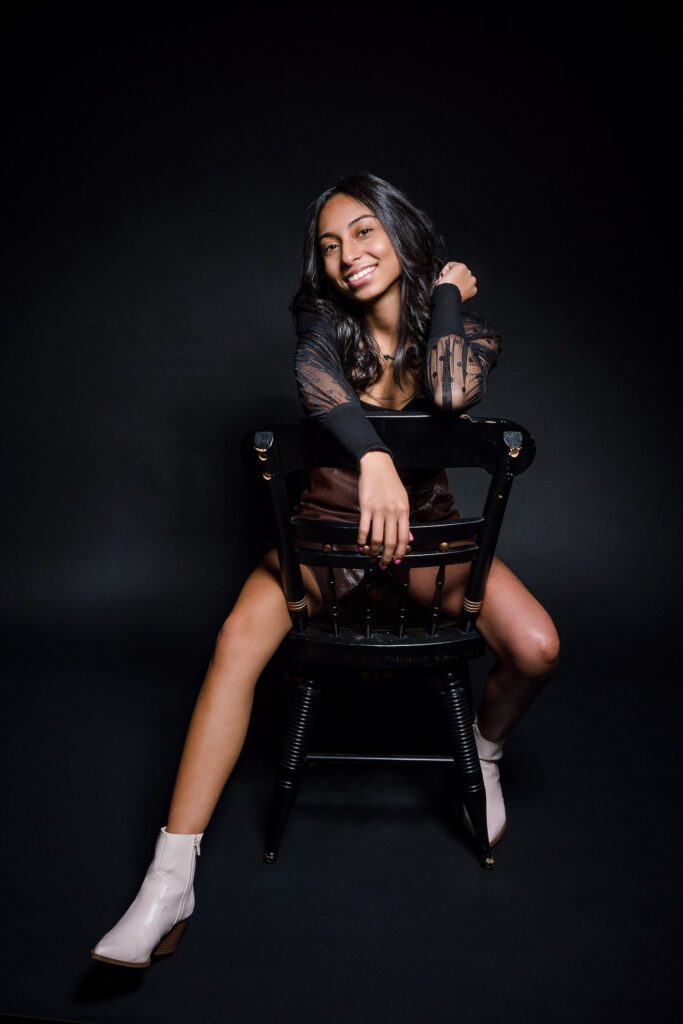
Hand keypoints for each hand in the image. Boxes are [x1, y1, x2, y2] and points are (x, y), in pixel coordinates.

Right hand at [356, 452, 410, 566]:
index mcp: (404, 511)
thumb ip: (404, 519)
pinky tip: (361, 546)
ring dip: (374, 551)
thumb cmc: (391, 482)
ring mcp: (379, 510)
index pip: (404, 537)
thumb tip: (408, 538)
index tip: (397, 560)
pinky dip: (361, 540)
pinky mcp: (366, 507)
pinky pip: (363, 529)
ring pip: (377, 538)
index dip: (401, 551)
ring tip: (372, 556)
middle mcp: (392, 512)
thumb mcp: (403, 499)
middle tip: (384, 564)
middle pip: (391, 541)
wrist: (377, 466)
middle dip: (388, 556)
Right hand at [434, 261, 476, 301]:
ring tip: (452, 288)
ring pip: (465, 280)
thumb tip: (446, 276)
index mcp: (461, 266)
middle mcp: (469, 273)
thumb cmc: (444, 286)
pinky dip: (464, 290)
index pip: (451, 266)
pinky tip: (458, 292)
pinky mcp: (473, 290)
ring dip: (459, 283)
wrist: (448, 297)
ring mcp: (472, 282)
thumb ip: (447, 272)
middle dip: (453, 277)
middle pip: (459, 273)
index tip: (442, 277)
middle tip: (446, 283)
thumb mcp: (443, 273)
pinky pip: (469, 288)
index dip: (445, 272)